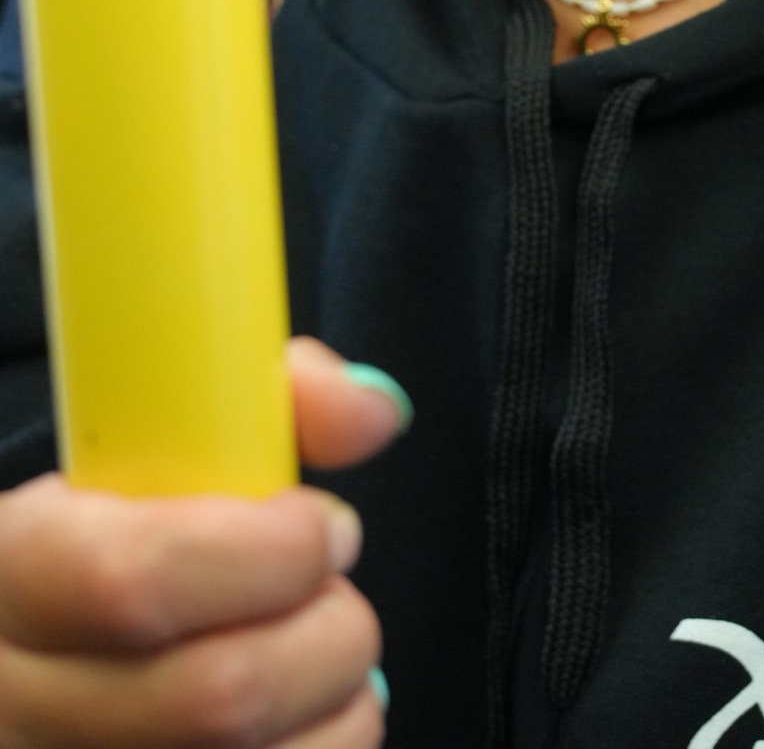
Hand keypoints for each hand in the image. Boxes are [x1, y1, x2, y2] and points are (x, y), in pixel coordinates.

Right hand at [0, 339, 407, 745]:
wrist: (49, 643)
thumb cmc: (119, 531)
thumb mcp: (156, 449)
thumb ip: (275, 402)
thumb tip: (376, 409)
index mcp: (15, 571)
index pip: (135, 582)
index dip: (267, 552)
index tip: (325, 523)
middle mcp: (22, 701)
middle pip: (218, 697)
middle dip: (326, 629)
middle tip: (333, 584)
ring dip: (337, 701)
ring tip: (320, 646)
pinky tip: (308, 713)